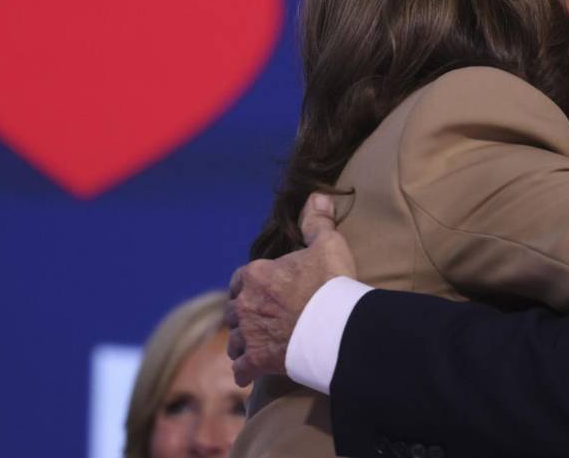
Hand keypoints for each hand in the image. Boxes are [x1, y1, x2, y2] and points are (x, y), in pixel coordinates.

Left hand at [225, 193, 356, 386]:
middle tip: (261, 320)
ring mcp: (248, 334)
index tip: (261, 292)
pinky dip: (245, 371)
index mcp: (255, 275)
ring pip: (233, 340)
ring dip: (242, 343)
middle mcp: (244, 304)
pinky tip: (251, 373)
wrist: (335, 326)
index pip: (239, 280)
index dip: (248, 286)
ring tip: (256, 346)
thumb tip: (317, 195)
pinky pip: (241, 368)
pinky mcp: (255, 361)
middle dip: (244, 315)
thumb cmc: (331, 283)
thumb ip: (317, 221)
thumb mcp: (327, 245)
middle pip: (233, 311)